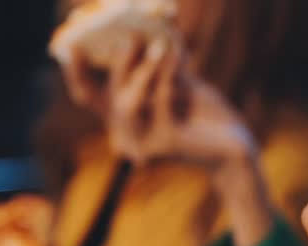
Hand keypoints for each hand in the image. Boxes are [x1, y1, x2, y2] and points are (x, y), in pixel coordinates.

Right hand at [60, 36, 256, 169]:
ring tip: (157, 46)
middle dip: (119, 66)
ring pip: (126, 105)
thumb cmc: (210, 119)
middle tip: (129, 37)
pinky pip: (158, 104)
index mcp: (127, 126)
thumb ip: (161, 70)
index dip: (79, 76)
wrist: (236, 148)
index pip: (93, 101)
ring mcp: (144, 147)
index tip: (71, 47)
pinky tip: (178, 56)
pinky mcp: (165, 145)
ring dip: (140, 72)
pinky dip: (165, 76)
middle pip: (111, 100)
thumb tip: (148, 35)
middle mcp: (129, 141)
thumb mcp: (183, 89)